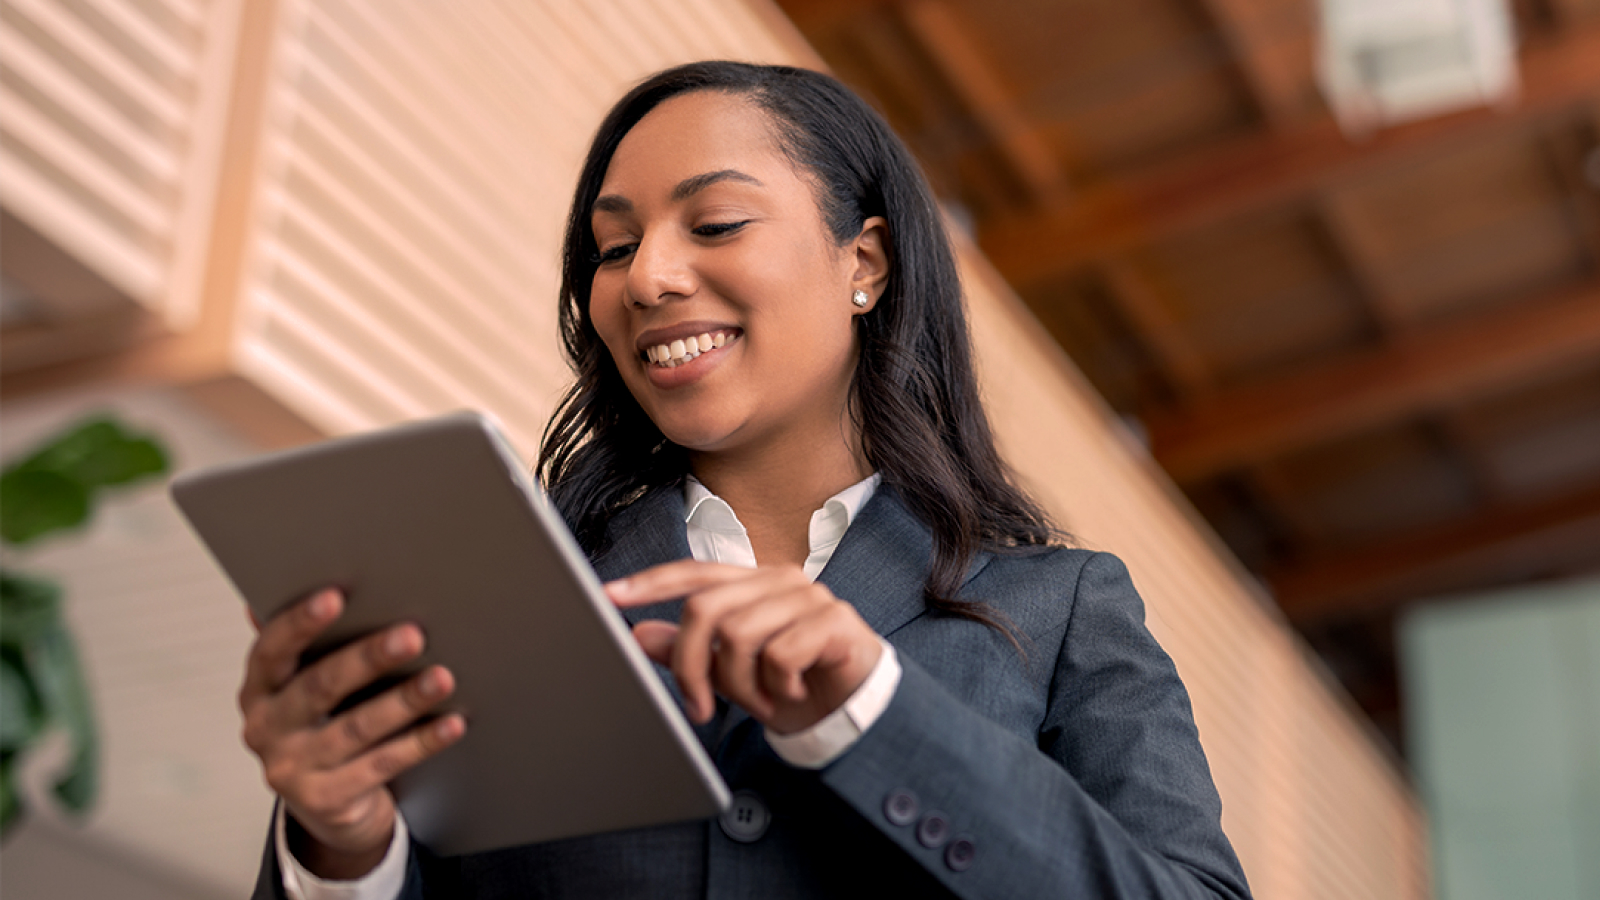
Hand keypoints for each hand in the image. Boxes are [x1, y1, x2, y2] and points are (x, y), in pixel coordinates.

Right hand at [238, 589, 465, 878]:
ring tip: (442, 678)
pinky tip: (452, 723)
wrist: (328, 806)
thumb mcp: (305, 686)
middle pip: (320, 687)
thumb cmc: (323, 724)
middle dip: (368, 659)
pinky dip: (421, 742)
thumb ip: (307, 642)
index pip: (271, 651)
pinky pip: (382, 765)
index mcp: (259, 689)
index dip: (300, 623)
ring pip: (356, 729)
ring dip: (404, 701)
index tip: (335, 596)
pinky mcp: (326, 800)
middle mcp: (266, 728)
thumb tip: (301, 576)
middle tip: (412, 635)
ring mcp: (293, 768)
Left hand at [607, 561, 881, 734]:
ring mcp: (809, 597)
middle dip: (692, 665)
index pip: (694, 573)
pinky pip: (781, 654)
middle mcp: (780, 580)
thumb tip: (639, 634)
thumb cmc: (793, 684)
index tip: (610, 596)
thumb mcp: (732, 673)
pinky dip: (777, 686)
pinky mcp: (835, 622)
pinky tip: (789, 694)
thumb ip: (691, 650)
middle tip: (700, 706)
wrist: (855, 710)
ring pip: (740, 635)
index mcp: (753, 583)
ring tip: (760, 703)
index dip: (651, 583)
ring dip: (741, 686)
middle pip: (705, 609)